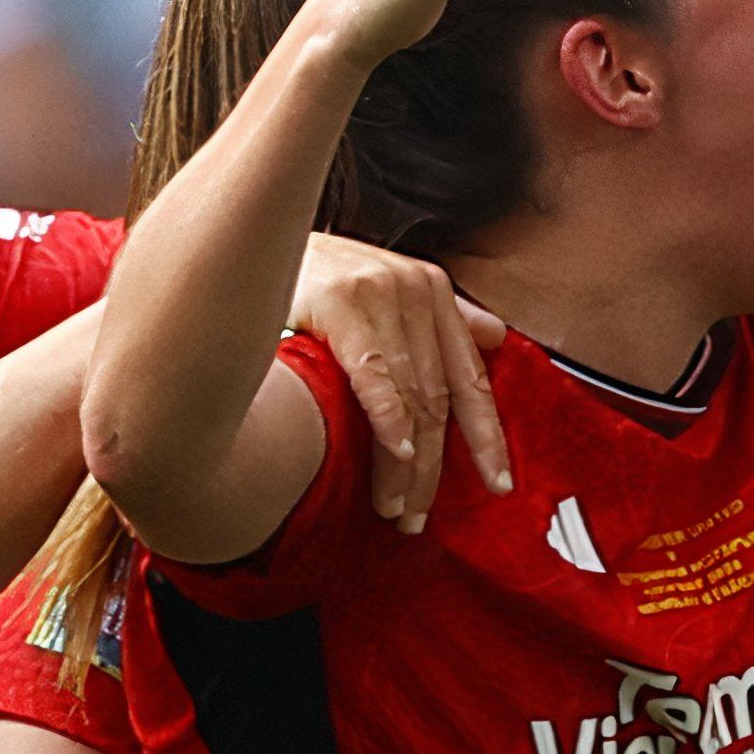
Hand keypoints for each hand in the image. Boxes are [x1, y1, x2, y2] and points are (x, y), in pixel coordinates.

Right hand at [291, 235, 513, 531]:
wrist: (255, 239)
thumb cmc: (320, 275)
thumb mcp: (388, 289)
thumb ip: (443, 317)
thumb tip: (495, 338)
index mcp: (434, 292)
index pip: (470, 377)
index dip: (487, 436)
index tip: (498, 483)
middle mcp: (416, 291)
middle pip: (437, 398)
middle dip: (431, 467)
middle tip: (417, 514)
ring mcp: (382, 295)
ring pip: (409, 396)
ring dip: (403, 461)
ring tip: (394, 505)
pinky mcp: (342, 303)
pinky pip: (374, 373)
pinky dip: (388, 416)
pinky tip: (394, 450)